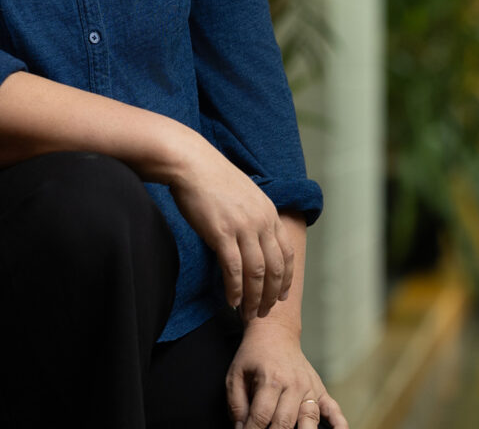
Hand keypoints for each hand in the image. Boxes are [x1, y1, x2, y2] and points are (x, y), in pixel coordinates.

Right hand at [168, 141, 293, 318]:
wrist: (192, 163)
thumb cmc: (213, 178)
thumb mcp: (246, 194)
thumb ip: (255, 216)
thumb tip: (255, 239)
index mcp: (269, 212)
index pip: (286, 253)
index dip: (286, 279)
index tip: (282, 296)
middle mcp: (261, 221)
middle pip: (275, 268)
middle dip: (272, 295)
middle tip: (265, 312)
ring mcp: (243, 227)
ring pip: (256, 273)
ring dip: (254, 298)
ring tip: (249, 314)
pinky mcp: (222, 233)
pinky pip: (233, 269)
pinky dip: (235, 289)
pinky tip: (232, 301)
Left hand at [226, 321, 348, 428]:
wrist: (275, 332)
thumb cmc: (253, 355)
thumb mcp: (236, 373)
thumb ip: (236, 403)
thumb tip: (240, 428)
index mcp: (270, 379)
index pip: (262, 416)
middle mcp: (293, 384)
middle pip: (285, 422)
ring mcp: (309, 388)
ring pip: (309, 420)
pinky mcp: (320, 389)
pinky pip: (334, 409)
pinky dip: (339, 424)